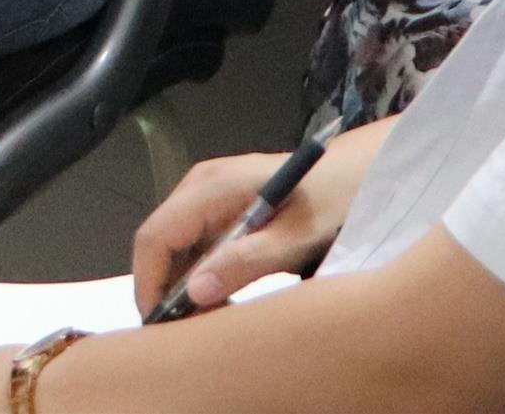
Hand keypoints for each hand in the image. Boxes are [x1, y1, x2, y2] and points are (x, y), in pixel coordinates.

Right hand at [132, 129, 377, 313]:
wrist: (356, 173)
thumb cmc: (331, 202)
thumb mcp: (295, 238)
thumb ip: (246, 261)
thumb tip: (194, 292)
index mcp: (211, 187)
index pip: (155, 237)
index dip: (148, 283)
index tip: (160, 325)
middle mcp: (199, 185)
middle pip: (159, 242)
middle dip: (165, 289)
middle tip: (189, 331)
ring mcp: (208, 192)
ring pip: (174, 245)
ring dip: (182, 284)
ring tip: (208, 318)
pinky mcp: (220, 204)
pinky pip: (193, 242)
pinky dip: (198, 273)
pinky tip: (221, 297)